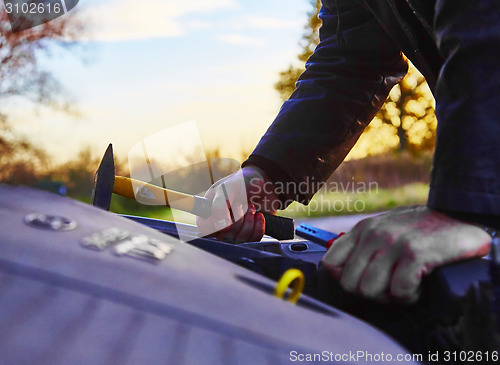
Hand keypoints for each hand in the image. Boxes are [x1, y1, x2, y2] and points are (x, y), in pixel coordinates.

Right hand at [197, 165, 279, 242]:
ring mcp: (235, 231)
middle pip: (224, 235)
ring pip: (240, 238)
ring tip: (250, 206)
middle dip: (237, 218)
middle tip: (240, 203)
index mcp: (209, 211)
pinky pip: (253, 239)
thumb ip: (219, 204)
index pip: (204, 228)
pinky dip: (258, 226)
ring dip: (249, 220)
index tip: (227, 214)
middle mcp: (219, 224)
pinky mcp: (249, 234)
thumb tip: (220, 225)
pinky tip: (258, 215)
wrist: (262, 183)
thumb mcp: (227, 187)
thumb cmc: (241, 182)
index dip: (215, 223)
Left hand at [321, 206, 490, 302]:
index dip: (344, 279)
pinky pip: (399, 292)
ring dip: (390, 296)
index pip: (330, 262)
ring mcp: (393, 243)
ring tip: (406, 283)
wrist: (460, 215)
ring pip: (369, 291)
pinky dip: (411, 296)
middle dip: (370, 293)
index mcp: (363, 229)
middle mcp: (374, 234)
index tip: (363, 281)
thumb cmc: (422, 228)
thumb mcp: (385, 229)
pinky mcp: (414, 253)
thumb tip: (340, 273)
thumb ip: (364, 247)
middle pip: (349, 284)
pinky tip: (420, 283)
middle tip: (390, 286)